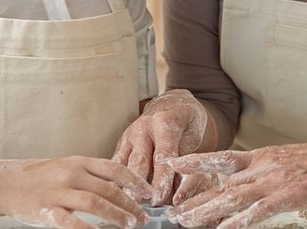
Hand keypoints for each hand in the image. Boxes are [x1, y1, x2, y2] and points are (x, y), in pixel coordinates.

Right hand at [0, 156, 152, 228]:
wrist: (6, 182)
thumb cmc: (39, 176)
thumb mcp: (67, 166)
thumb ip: (91, 174)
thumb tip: (121, 186)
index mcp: (79, 162)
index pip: (115, 169)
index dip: (135, 182)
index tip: (148, 194)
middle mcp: (71, 174)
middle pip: (109, 189)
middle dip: (130, 204)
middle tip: (142, 217)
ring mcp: (59, 192)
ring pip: (95, 203)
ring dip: (116, 215)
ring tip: (129, 225)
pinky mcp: (47, 210)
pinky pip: (71, 222)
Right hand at [113, 89, 210, 204]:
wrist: (171, 102)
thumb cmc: (186, 120)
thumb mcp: (193, 133)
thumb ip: (184, 158)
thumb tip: (180, 190)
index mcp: (164, 122)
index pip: (163, 154)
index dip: (161, 177)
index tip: (159, 197)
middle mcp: (143, 127)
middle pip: (140, 161)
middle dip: (139, 184)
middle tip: (140, 204)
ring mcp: (130, 135)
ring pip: (124, 162)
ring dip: (124, 184)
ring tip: (124, 204)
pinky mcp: (122, 143)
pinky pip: (116, 162)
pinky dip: (114, 177)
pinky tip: (113, 193)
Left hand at [163, 140, 306, 228]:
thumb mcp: (284, 159)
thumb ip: (262, 170)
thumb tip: (243, 182)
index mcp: (261, 156)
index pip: (221, 159)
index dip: (196, 161)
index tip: (173, 165)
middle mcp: (262, 166)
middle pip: (221, 184)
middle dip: (195, 200)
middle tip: (173, 214)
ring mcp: (274, 181)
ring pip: (233, 197)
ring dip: (208, 211)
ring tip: (187, 223)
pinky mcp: (289, 195)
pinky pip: (259, 211)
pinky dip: (240, 221)